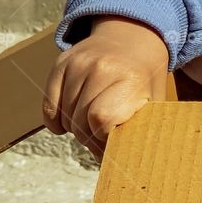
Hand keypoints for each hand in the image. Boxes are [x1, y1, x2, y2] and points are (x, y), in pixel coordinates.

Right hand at [43, 16, 170, 160]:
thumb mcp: (152, 101)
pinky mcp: (62, 62)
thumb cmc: (144, 79)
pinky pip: (49, 104)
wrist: (132, 38)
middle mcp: (102, 68)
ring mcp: (79, 63)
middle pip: (81, 120)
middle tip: (100, 142)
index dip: (102, 139)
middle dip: (89, 139)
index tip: (110, 147)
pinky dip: (55, 120)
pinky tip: (66, 124)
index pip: (102, 118)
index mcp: (130, 80)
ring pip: (64, 115)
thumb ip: (139, 128)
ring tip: (90, 128)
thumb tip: (120, 164)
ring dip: (74, 130)